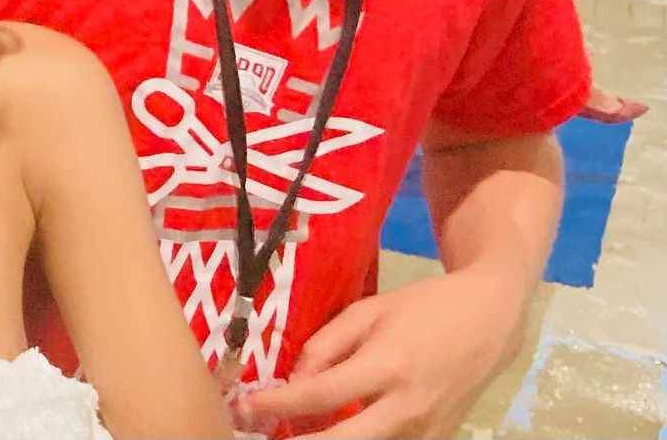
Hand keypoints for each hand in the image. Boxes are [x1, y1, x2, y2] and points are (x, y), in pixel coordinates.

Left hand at [235, 268, 526, 437]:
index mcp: (386, 365)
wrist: (490, 320)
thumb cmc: (423, 308)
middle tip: (259, 432)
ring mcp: (425, 430)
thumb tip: (294, 379)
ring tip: (290, 430)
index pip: (319, 395)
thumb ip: (326, 345)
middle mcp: (406, 407)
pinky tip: (330, 430)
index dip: (276, 404)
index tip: (244, 405)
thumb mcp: (369, 311)